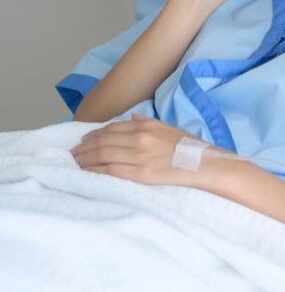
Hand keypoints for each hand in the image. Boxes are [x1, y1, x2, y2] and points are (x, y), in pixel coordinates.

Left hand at [69, 114, 222, 186]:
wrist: (205, 164)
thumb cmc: (190, 148)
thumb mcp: (169, 128)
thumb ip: (148, 122)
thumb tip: (132, 117)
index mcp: (147, 126)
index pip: (112, 128)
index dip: (94, 134)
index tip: (83, 140)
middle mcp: (140, 138)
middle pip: (102, 141)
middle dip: (84, 147)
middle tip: (73, 152)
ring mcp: (139, 156)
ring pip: (102, 155)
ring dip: (84, 159)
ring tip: (75, 162)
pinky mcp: (140, 174)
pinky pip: (110, 171)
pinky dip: (94, 170)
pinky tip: (86, 172)